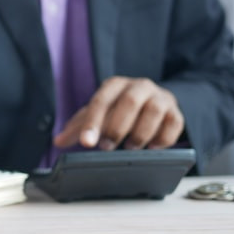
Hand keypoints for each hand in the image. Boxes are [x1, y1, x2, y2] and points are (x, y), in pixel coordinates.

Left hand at [54, 76, 183, 150]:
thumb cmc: (121, 109)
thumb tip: (58, 141)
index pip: (101, 101)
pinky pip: (174, 123)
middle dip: (117, 127)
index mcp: (115, 85)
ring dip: (140, 133)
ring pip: (153, 111)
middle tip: (107, 147)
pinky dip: (163, 138)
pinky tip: (152, 148)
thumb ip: (79, 127)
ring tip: (131, 148)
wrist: (154, 102)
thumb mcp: (99, 114)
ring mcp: (160, 98)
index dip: (93, 123)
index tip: (86, 143)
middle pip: (129, 102)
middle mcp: (139, 86)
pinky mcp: (176, 112)